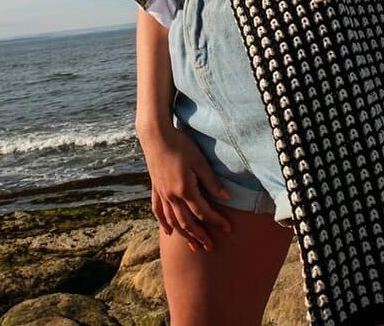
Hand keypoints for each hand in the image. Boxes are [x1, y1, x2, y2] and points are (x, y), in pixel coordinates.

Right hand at [137, 123, 232, 252]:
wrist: (156, 136)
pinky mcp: (155, 189)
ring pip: (173, 221)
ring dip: (185, 236)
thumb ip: (212, 182)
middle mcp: (172, 196)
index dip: (217, 221)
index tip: (228, 228)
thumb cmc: (181, 145)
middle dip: (200, 236)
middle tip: (211, 247)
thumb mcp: (201, 162)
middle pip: (188, 223)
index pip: (204, 212)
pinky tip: (169, 232)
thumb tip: (227, 198)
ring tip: (194, 247)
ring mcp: (162, 194)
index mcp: (185, 189)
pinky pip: (158, 211)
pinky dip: (164, 223)